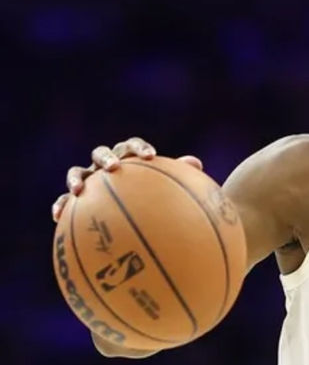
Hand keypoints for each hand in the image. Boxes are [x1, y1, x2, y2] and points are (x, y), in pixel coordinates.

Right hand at [50, 138, 202, 221]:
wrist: (132, 217)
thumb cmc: (154, 202)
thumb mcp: (168, 193)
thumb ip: (179, 177)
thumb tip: (196, 163)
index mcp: (128, 161)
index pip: (132, 147)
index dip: (139, 148)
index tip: (150, 156)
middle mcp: (105, 167)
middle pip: (102, 153)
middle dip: (107, 158)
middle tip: (115, 167)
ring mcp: (89, 181)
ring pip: (77, 172)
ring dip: (76, 178)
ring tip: (79, 189)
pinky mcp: (76, 200)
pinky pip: (65, 201)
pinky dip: (60, 205)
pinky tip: (57, 216)